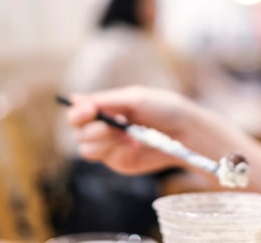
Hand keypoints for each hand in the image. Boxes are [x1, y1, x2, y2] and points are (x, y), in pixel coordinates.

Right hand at [66, 85, 226, 174]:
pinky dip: (114, 150)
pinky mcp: (118, 161)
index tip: (89, 111)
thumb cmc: (164, 108)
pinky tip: (133, 144)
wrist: (185, 132)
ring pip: (85, 148)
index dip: (78, 113)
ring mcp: (110, 146)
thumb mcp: (135, 98)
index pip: (79, 112)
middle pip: (78, 131)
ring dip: (103, 139)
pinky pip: (102, 158)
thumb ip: (105, 101)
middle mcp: (104, 126)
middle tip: (114, 124)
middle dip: (92, 128)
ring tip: (127, 134)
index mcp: (107, 107)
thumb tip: (74, 98)